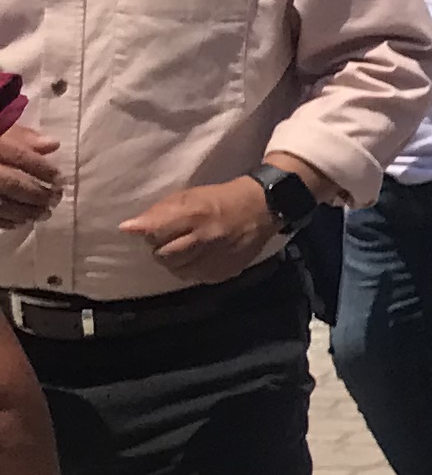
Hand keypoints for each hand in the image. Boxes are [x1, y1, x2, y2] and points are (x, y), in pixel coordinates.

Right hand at [0, 126, 56, 228]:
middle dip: (37, 194)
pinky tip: (19, 222)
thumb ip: (19, 136)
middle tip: (55, 199)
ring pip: (0, 204)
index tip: (60, 178)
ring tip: (42, 214)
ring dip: (25, 212)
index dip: (43, 169)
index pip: (18, 156)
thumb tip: (53, 145)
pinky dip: (5, 221)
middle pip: (12, 183)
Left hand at [120, 177, 277, 281]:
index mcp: (194, 215)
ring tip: (186, 249)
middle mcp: (206, 239)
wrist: (261, 210)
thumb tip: (126, 229)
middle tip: (172, 238)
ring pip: (178, 271)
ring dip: (176, 261)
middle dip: (161, 248)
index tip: (152, 228)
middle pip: (164, 256)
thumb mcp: (187, 196)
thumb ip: (157, 213)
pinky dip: (193, 269)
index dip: (149, 232)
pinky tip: (201, 257)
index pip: (154, 233)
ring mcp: (218, 258)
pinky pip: (196, 278)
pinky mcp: (225, 272)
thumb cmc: (218, 199)